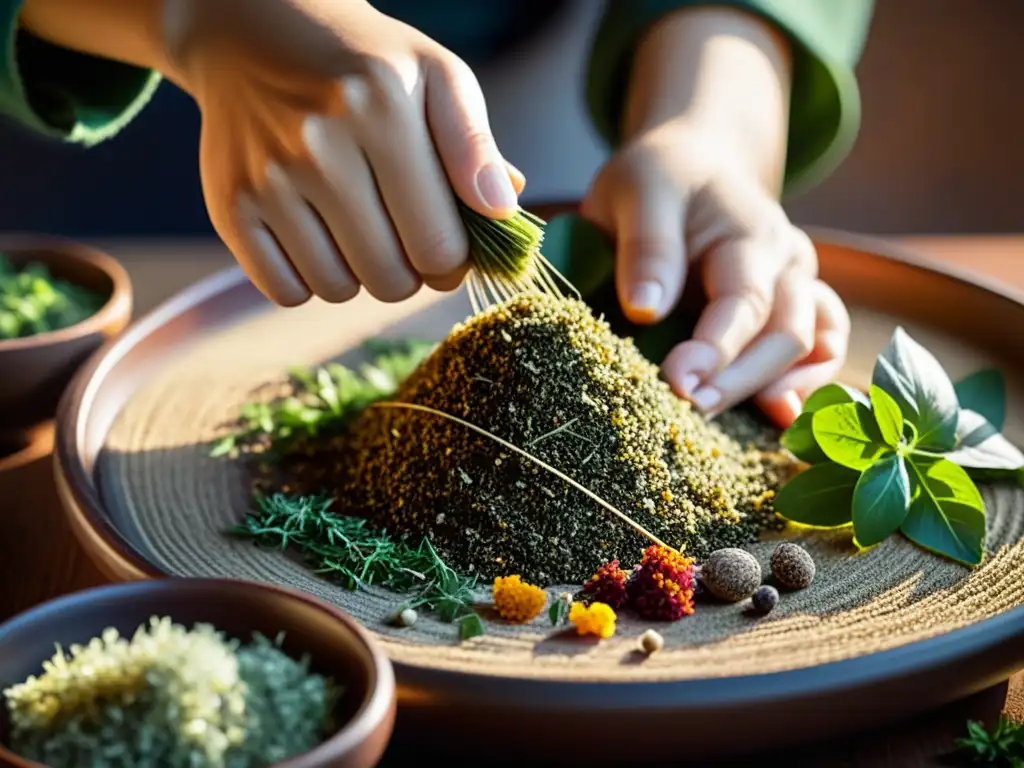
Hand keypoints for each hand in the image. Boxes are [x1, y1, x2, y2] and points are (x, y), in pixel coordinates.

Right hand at [159, 0, 522, 305]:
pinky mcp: (230, 205)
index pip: (439, 247)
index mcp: (385, 110)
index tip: (448, 245)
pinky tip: (316, 236)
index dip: (454, 262)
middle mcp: (320, 144)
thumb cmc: (365, 67)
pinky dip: (308, 280)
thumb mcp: (437, 78)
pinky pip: (285, 292)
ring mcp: (269, 177)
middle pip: (390, 279)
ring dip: (358, 274)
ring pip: (338, 291)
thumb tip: (504, 208)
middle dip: (409, 271)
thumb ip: (476, 146)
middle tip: (403, 237)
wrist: (256, 31)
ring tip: (357, 227)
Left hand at [581, 120, 849, 427]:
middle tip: (690, 411)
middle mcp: (788, 263)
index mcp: (750, 232)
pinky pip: (821, 354)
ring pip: (816, 349)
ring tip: (730, 418)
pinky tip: (772, 415)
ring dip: (779, 389)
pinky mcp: (795, 311)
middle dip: (740, 381)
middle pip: (788, 336)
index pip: (744, 302)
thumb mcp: (639, 191)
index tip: (677, 383)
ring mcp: (798, 288)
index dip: (715, 350)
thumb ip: (647, 245)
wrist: (699, 163)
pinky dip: (804, 387)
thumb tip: (645, 309)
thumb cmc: (663, 179)